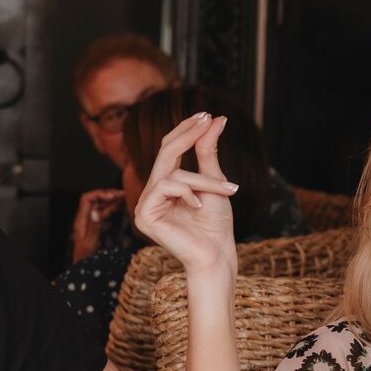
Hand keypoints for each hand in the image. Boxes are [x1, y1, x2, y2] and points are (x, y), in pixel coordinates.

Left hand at [70, 189, 125, 261]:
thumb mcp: (90, 242)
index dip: (99, 194)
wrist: (82, 263)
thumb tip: (96, 211)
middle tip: (121, 194)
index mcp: (81, 220)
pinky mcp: (95, 223)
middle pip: (94, 199)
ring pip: (100, 204)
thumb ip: (93, 226)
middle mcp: (84, 217)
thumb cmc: (84, 255)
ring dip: (112, 200)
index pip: (86, 199)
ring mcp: (90, 219)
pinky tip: (120, 205)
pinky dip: (112, 207)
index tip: (112, 196)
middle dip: (108, 194)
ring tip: (124, 197)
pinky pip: (103, 212)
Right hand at [130, 113, 239, 276]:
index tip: (207, 115)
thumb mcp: (214, 182)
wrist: (217, 255)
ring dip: (203, 179)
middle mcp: (151, 193)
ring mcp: (144, 205)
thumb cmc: (216, 225)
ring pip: (172, 172)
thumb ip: (207, 152)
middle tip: (207, 119)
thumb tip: (214, 120)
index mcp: (164, 186)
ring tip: (226, 190)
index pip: (169, 149)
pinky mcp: (144, 215)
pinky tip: (200, 207)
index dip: (185, 130)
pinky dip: (188, 192)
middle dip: (188, 134)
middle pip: (164, 152)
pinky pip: (166, 187)